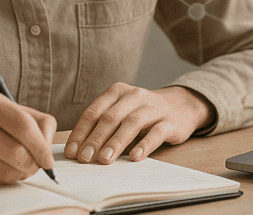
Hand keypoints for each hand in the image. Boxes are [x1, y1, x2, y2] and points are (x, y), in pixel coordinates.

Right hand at [0, 85, 56, 185]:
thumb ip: (30, 119)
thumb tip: (48, 146)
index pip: (22, 124)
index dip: (41, 145)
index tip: (48, 159)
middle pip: (17, 151)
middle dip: (32, 165)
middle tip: (33, 167)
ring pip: (5, 171)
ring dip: (17, 175)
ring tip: (15, 169)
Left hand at [64, 83, 213, 163]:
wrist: (181, 105)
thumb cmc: (143, 113)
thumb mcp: (122, 111)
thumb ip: (103, 124)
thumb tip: (78, 150)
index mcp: (118, 91)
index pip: (94, 112)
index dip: (81, 132)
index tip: (71, 152)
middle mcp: (134, 96)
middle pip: (111, 117)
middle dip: (95, 139)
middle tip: (84, 159)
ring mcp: (153, 107)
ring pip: (132, 123)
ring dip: (116, 142)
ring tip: (105, 160)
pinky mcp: (170, 122)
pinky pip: (156, 132)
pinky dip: (145, 145)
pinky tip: (135, 157)